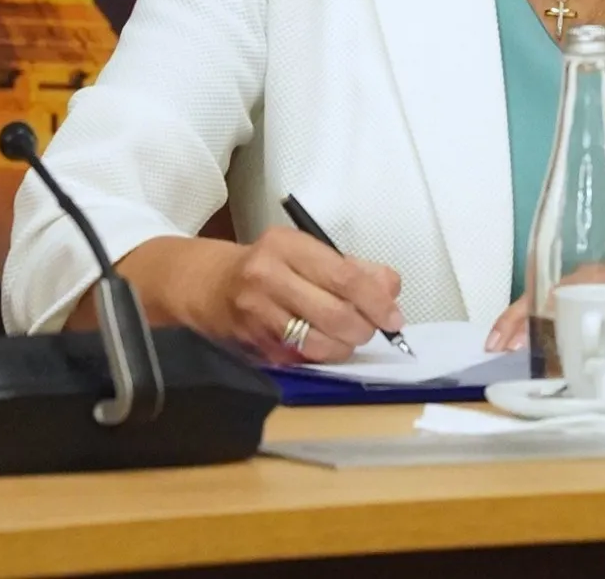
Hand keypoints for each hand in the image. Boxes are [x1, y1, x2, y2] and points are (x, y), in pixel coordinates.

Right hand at [202, 226, 403, 364]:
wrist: (211, 285)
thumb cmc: (269, 266)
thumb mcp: (308, 251)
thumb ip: (354, 267)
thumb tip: (391, 288)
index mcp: (287, 246)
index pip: (344, 276)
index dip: (376, 301)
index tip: (393, 316)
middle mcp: (268, 277)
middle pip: (334, 313)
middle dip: (363, 328)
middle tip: (372, 329)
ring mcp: (257, 313)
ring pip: (318, 343)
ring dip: (344, 347)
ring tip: (348, 338)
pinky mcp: (253, 344)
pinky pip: (300, 358)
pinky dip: (322, 356)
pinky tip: (324, 345)